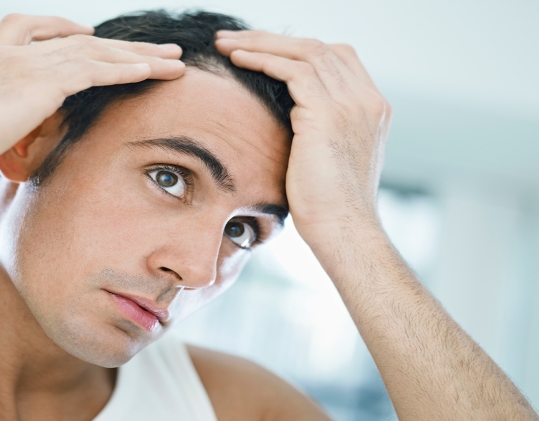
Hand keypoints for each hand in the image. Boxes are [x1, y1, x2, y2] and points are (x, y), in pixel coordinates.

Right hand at [0, 14, 184, 186]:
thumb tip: (9, 135)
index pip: (35, 28)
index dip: (69, 32)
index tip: (93, 37)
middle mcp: (12, 50)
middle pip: (80, 40)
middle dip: (122, 46)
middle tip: (158, 50)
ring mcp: (26, 62)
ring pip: (96, 53)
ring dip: (140, 57)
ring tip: (174, 61)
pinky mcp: (39, 82)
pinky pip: (95, 70)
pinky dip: (127, 70)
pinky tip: (154, 72)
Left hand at [215, 31, 390, 245]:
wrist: (343, 232)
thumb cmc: (329, 208)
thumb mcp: (330, 160)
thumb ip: (320, 132)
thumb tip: (291, 124)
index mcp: (372, 108)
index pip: (337, 57)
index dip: (297, 49)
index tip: (261, 52)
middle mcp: (367, 100)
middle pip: (318, 46)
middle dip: (272, 39)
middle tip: (235, 39)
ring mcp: (351, 104)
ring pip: (304, 51)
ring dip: (260, 43)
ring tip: (226, 44)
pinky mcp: (327, 115)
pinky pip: (291, 70)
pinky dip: (261, 59)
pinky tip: (236, 59)